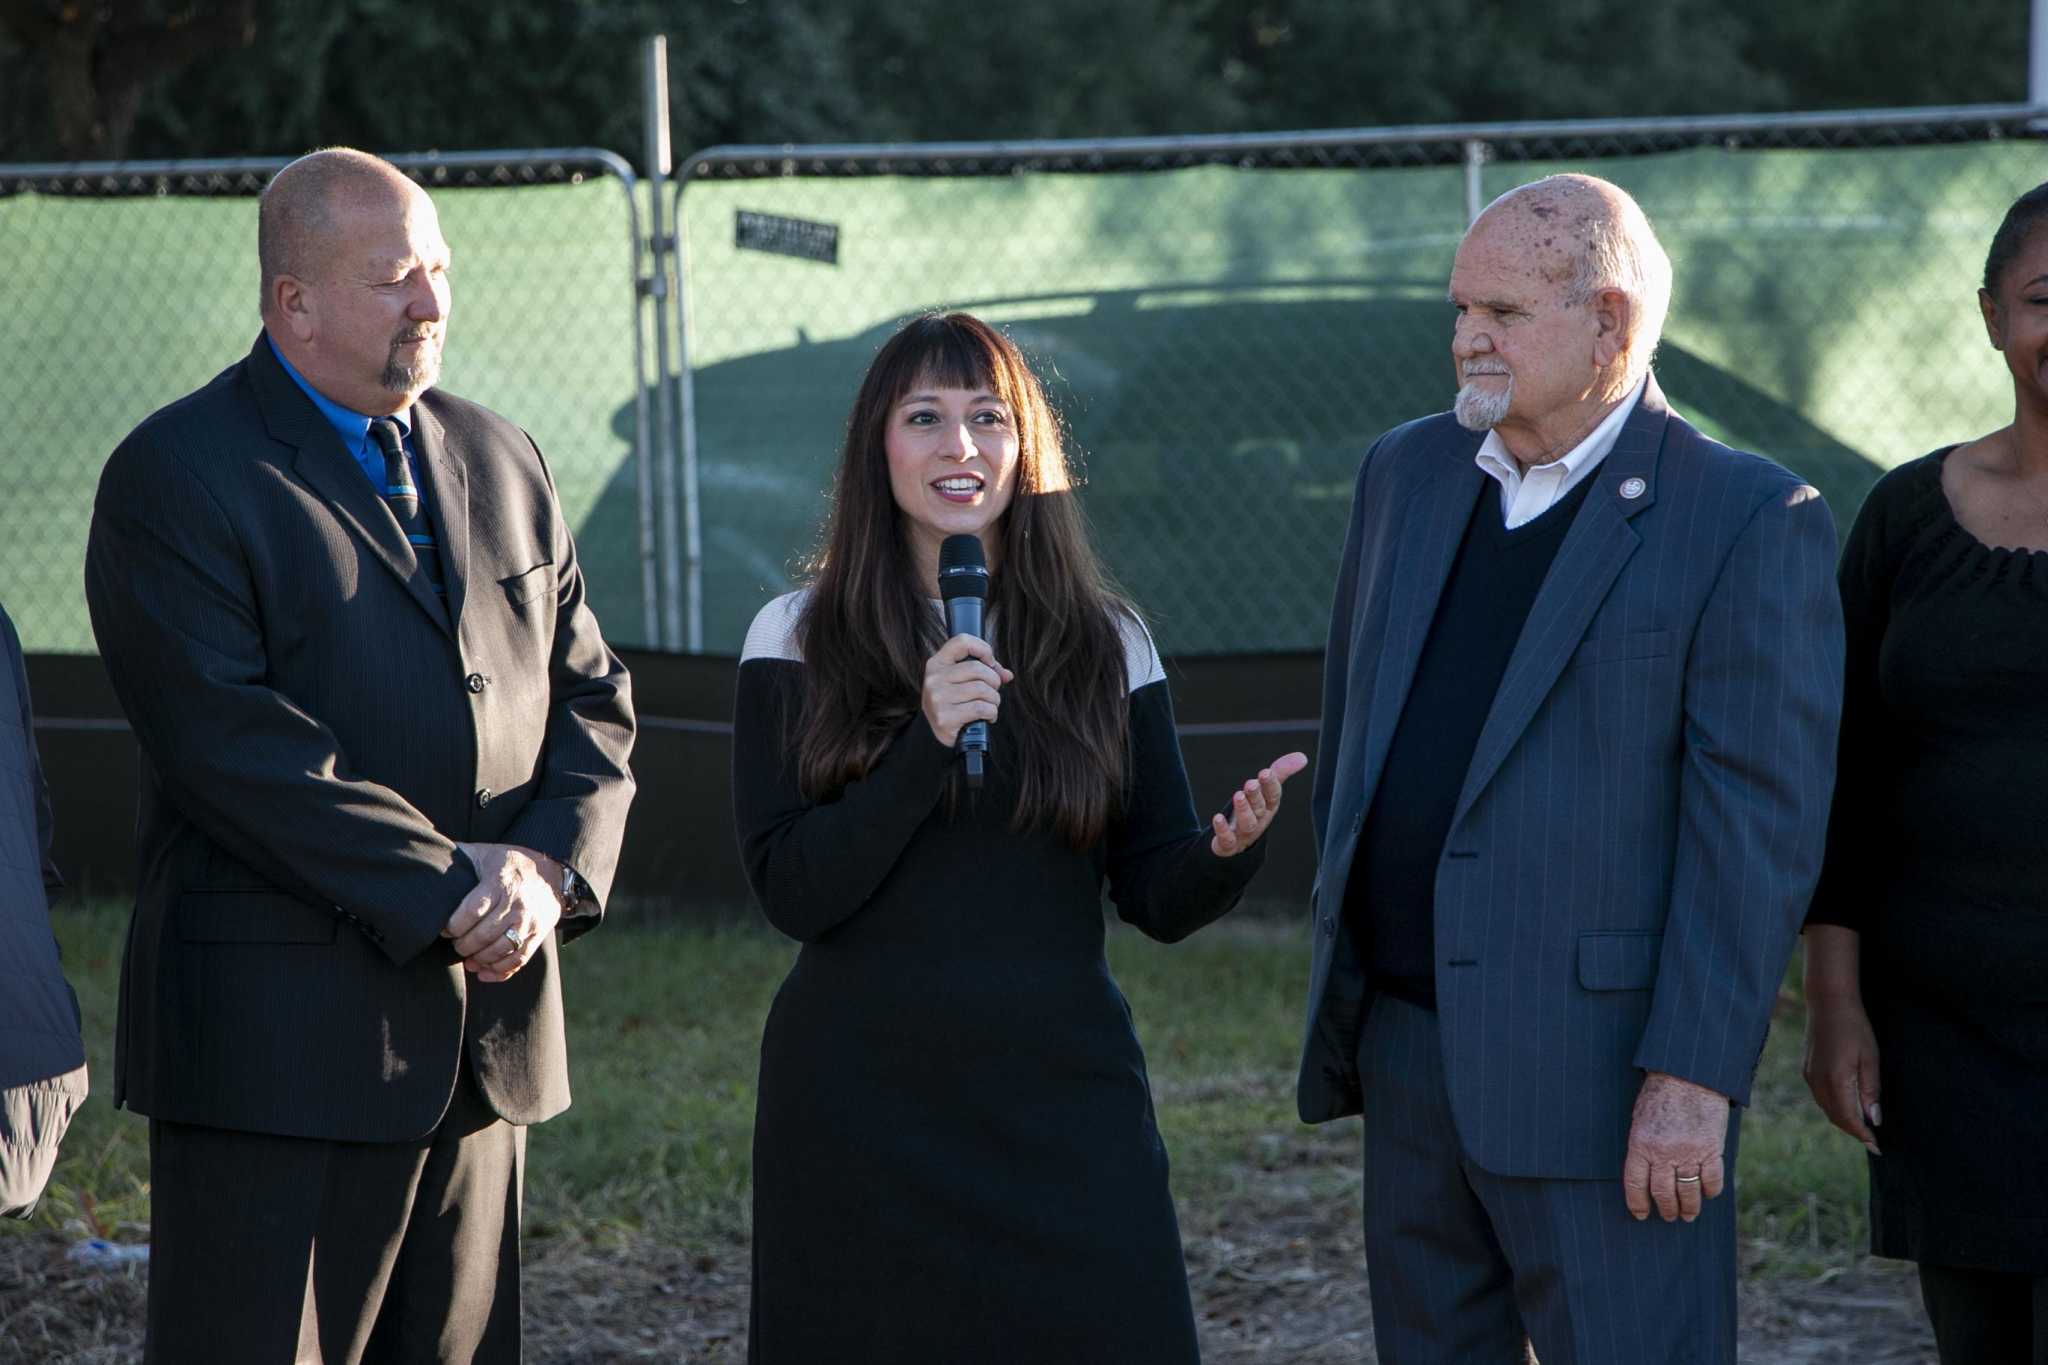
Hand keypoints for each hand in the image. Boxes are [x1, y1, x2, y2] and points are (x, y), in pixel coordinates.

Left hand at [443, 842, 562, 982]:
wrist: (553, 873)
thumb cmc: (510, 864)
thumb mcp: (485, 854)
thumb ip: (459, 856)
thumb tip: (427, 855)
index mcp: (499, 883)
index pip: (471, 912)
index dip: (452, 926)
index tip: (445, 928)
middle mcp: (516, 904)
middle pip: (482, 936)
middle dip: (462, 944)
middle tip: (455, 942)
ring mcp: (529, 922)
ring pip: (498, 951)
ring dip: (478, 959)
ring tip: (468, 955)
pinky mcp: (538, 935)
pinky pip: (517, 960)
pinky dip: (498, 971)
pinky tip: (483, 970)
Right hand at [921, 635, 1012, 747]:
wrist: (937, 732)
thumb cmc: (954, 702)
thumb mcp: (962, 681)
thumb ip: (985, 672)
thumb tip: (1007, 675)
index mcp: (936, 664)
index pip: (962, 641)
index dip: (983, 649)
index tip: (990, 662)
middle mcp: (934, 679)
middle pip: (977, 668)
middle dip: (993, 681)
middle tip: (992, 691)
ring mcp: (937, 699)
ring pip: (982, 690)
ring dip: (994, 699)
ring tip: (990, 705)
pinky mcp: (944, 718)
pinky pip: (981, 708)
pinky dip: (991, 713)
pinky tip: (987, 717)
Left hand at [1209, 752, 1308, 857]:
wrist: (1238, 841)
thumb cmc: (1254, 810)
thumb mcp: (1266, 791)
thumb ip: (1280, 772)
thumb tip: (1302, 757)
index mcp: (1269, 806)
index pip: (1273, 795)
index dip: (1270, 784)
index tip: (1265, 772)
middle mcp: (1259, 819)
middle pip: (1259, 808)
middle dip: (1256, 796)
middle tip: (1251, 784)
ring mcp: (1244, 833)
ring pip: (1247, 823)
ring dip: (1243, 810)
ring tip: (1238, 796)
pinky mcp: (1228, 844)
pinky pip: (1227, 839)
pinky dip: (1223, 830)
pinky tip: (1217, 818)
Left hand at [1622, 1071, 1729, 1221]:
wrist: (1689, 1075)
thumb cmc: (1660, 1094)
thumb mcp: (1640, 1118)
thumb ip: (1642, 1146)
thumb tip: (1645, 1174)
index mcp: (1641, 1144)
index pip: (1635, 1183)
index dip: (1637, 1203)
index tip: (1640, 1215)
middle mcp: (1664, 1152)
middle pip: (1663, 1193)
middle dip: (1666, 1210)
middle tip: (1669, 1217)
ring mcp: (1689, 1152)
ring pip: (1688, 1192)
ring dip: (1689, 1207)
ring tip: (1688, 1214)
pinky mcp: (1712, 1149)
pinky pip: (1712, 1180)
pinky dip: (1711, 1191)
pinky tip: (1709, 1194)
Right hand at [1802, 994, 1881, 1154]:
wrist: (1828, 1002)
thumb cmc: (1854, 1028)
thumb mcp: (1870, 1059)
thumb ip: (1870, 1091)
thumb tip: (1874, 1119)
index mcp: (1835, 1080)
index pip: (1849, 1119)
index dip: (1863, 1136)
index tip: (1877, 1147)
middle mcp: (1817, 1082)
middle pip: (1835, 1117)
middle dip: (1853, 1131)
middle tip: (1872, 1141)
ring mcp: (1809, 1075)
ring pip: (1826, 1108)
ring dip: (1843, 1120)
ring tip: (1862, 1126)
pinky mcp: (1806, 1069)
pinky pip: (1820, 1097)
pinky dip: (1833, 1107)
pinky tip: (1846, 1105)